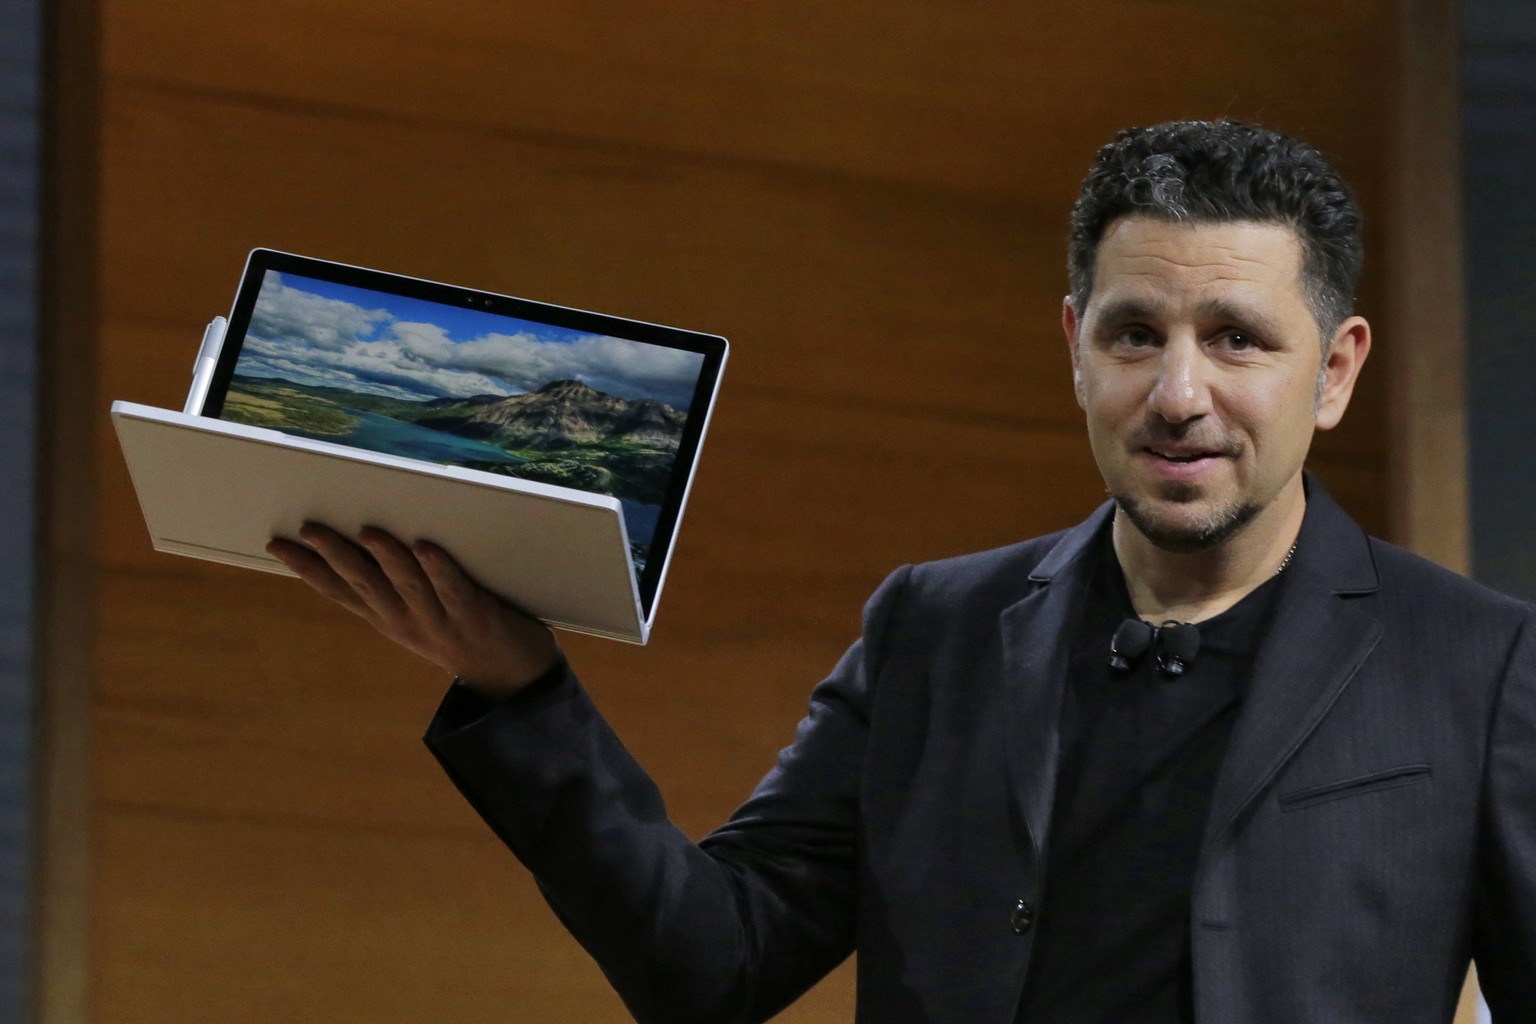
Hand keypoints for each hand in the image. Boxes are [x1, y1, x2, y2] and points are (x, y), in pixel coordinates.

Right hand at [266, 523, 562, 700]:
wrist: (516, 681)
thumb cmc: (466, 636)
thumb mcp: (419, 617)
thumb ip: (396, 587)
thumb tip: (368, 539)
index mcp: (390, 620)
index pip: (340, 591)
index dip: (308, 569)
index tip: (277, 544)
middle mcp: (408, 622)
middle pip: (365, 584)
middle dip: (336, 555)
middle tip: (309, 528)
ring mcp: (441, 621)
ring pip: (407, 584)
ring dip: (387, 557)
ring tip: (366, 531)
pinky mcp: (476, 617)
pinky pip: (454, 589)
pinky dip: (440, 569)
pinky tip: (426, 547)